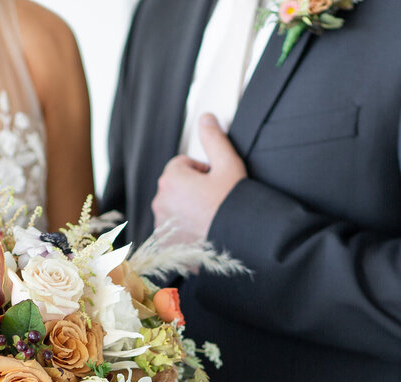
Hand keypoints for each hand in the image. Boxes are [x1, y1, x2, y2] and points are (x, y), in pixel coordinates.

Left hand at [151, 114, 246, 241]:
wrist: (240, 239)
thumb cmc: (233, 204)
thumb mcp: (228, 164)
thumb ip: (214, 139)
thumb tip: (206, 119)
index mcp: (171, 180)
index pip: (181, 165)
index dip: (201, 171)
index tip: (214, 181)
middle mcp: (160, 202)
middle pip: (176, 186)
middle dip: (192, 189)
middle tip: (213, 198)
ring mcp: (161, 224)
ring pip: (173, 207)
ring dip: (187, 208)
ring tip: (209, 215)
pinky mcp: (165, 243)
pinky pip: (172, 229)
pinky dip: (184, 228)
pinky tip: (202, 230)